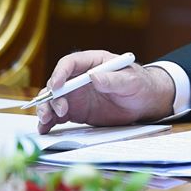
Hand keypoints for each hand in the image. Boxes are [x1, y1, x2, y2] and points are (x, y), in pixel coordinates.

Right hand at [35, 50, 174, 133]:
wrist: (145, 103)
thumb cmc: (140, 85)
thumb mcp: (132, 81)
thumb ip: (114, 80)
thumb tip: (94, 77)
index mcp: (93, 62)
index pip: (70, 63)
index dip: (60, 73)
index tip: (57, 86)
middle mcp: (80, 77)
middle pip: (57, 83)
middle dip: (52, 96)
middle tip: (59, 110)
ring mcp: (76, 94)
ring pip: (53, 99)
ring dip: (47, 109)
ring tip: (47, 121)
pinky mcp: (76, 110)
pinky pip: (58, 115)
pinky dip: (49, 121)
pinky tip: (45, 129)